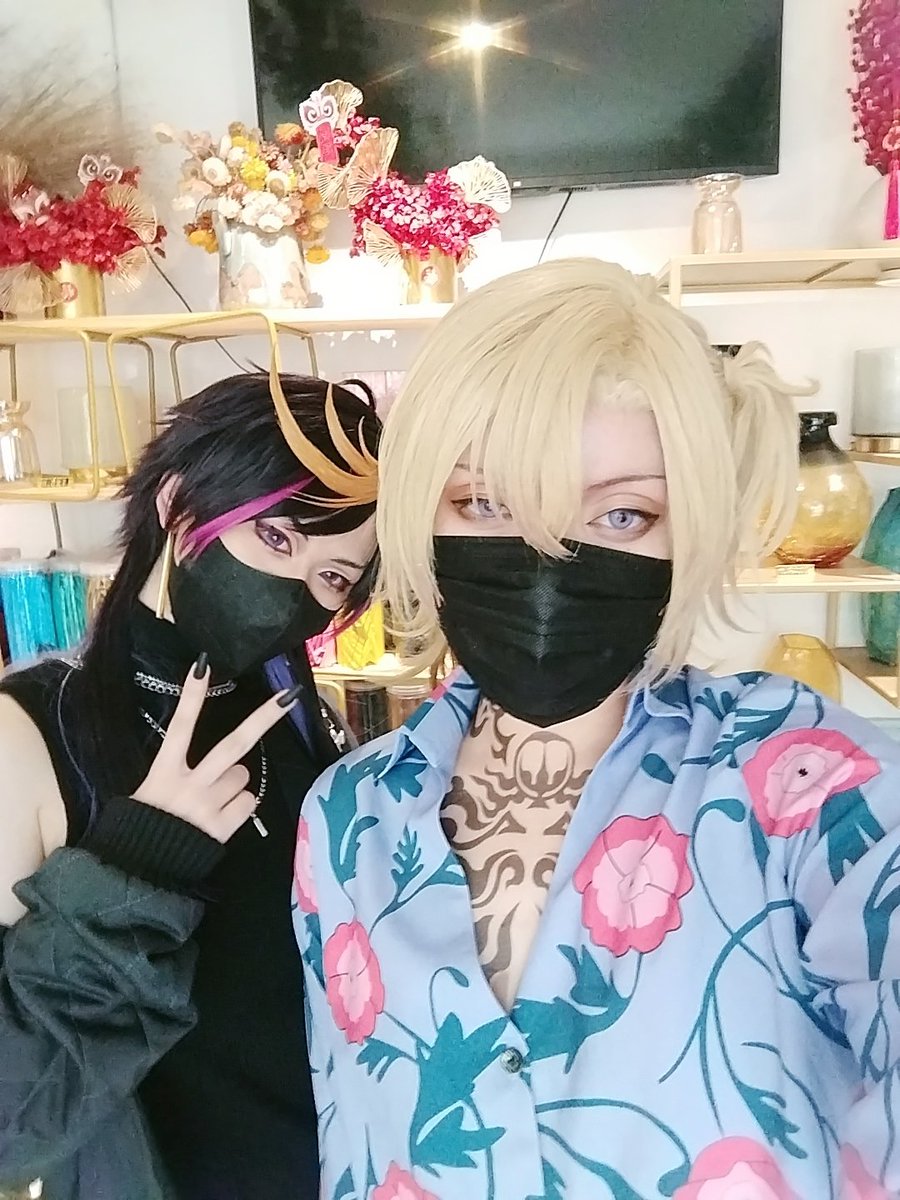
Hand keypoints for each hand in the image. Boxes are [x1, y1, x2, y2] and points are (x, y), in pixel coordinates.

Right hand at [134, 656, 300, 842]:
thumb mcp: (148, 793)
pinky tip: (218, 819)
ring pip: (242, 777)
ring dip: (233, 784)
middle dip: (264, 718)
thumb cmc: (142, 828)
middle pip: (234, 745)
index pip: (180, 727)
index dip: (191, 696)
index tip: (203, 665)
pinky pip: (247, 803)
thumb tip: (213, 768)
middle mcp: (190, 785)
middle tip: (288, 696)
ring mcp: (210, 806)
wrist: (140, 873)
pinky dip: (237, 808)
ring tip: (209, 802)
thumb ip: (178, 773)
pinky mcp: (224, 827)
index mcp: (164, 772)